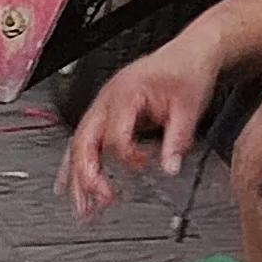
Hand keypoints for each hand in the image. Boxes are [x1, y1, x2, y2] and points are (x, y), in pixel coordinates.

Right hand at [61, 28, 225, 213]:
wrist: (191, 52)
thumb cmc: (187, 71)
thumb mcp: (189, 107)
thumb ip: (177, 139)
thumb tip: (170, 169)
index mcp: (126, 94)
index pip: (113, 137)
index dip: (128, 157)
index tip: (146, 163)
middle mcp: (107, 99)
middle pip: (84, 143)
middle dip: (86, 178)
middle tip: (94, 206)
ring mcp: (103, 106)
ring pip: (78, 146)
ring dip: (77, 179)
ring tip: (82, 209)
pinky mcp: (105, 113)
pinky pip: (83, 142)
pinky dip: (76, 165)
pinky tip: (70, 185)